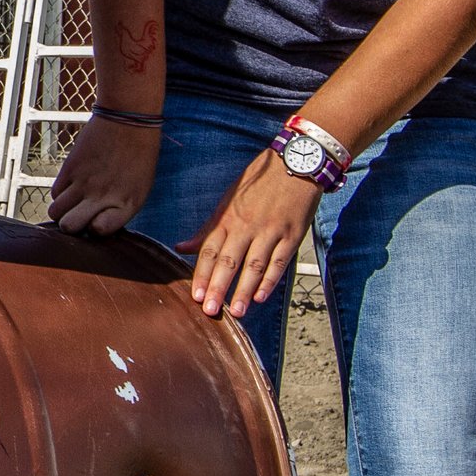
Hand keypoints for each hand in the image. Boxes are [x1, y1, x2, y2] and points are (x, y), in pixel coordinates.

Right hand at [48, 118, 162, 233]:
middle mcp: (102, 195)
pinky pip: (55, 193)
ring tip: (73, 203)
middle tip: (79, 216)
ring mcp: (83, 182)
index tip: (99, 221)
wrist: (128, 120)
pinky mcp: (70, 168)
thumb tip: (96, 224)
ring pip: (55, 212)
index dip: (95, 229)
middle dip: (72, 225)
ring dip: (62, 211)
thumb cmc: (139, 156)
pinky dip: (61, 195)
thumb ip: (119, 208)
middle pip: (69, 226)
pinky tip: (72, 187)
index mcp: (127, 203)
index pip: (99, 230)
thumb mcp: (139, 188)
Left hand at [180, 151, 322, 318]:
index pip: (210, 250)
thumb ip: (207, 228)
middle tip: (210, 310)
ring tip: (237, 311)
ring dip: (245, 289)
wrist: (295, 163)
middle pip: (229, 260)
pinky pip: (280, 261)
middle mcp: (246, 225)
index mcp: (227, 218)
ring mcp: (270, 230)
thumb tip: (181, 247)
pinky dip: (271, 279)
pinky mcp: (292, 234)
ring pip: (255, 264)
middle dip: (218, 287)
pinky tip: (262, 296)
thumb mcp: (227, 200)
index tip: (195, 295)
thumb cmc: (258, 183)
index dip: (202, 273)